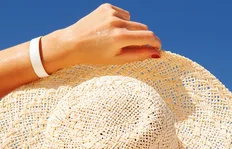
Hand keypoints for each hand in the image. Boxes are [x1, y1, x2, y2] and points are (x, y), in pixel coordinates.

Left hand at [42, 4, 160, 72]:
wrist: (73, 43)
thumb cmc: (95, 55)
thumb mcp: (117, 59)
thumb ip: (138, 55)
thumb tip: (156, 53)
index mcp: (120, 38)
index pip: (147, 36)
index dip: (156, 42)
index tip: (159, 47)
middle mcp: (117, 23)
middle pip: (142, 28)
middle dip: (144, 37)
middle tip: (136, 47)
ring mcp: (112, 13)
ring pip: (133, 21)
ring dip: (130, 30)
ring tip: (116, 39)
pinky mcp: (107, 7)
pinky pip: (123, 14)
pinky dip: (121, 22)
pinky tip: (110, 29)